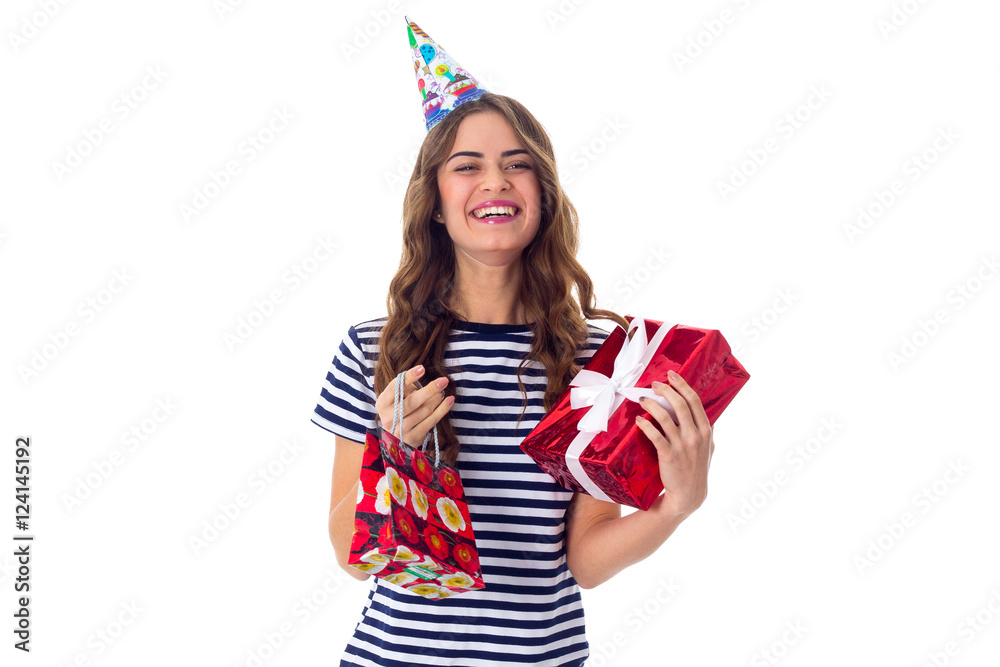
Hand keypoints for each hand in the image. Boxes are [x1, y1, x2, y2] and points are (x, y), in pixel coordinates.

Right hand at [374, 365, 454, 448]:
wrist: (394, 439)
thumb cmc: (398, 411)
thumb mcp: (396, 399)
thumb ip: (406, 389)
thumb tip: (426, 383)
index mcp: (382, 404)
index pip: (395, 388)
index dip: (409, 378)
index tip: (422, 368)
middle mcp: (389, 418)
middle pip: (412, 401)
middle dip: (430, 390)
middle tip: (443, 380)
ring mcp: (401, 430)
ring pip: (424, 411)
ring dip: (436, 399)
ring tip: (442, 391)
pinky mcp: (413, 437)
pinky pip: (431, 421)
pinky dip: (442, 409)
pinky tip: (449, 400)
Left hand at [634, 370, 714, 518]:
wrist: (689, 495)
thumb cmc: (696, 469)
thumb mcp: (708, 448)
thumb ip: (704, 430)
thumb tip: (699, 412)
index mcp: (705, 430)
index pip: (694, 400)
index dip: (682, 385)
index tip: (671, 374)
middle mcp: (695, 435)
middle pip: (679, 404)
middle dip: (665, 390)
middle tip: (653, 384)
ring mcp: (682, 445)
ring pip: (665, 416)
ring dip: (651, 404)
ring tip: (643, 399)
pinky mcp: (668, 455)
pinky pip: (654, 434)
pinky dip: (645, 424)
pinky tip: (638, 420)